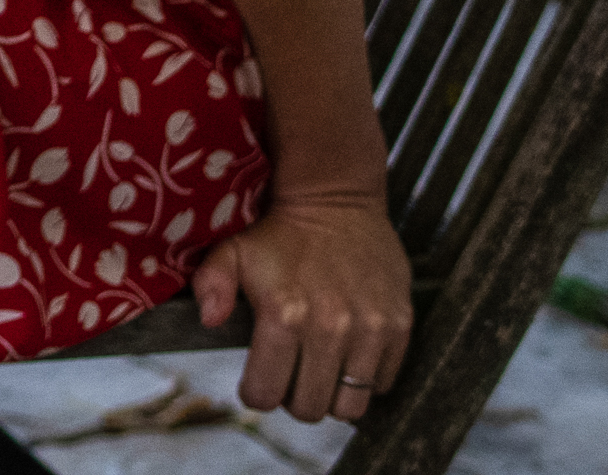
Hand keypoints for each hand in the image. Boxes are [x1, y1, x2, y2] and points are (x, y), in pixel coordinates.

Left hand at [189, 192, 414, 424]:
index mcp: (284, 314)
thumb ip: (211, 284)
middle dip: (292, 399)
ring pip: (350, 406)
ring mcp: (369, 329)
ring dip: (330, 396)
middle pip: (309, 408)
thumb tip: (208, 321)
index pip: (265, 393)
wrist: (335, 199)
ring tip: (319, 371)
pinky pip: (383, 383)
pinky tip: (348, 355)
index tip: (257, 382)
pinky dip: (364, 380)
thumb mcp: (232, 250)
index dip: (256, 393)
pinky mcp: (399, 325)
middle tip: (289, 376)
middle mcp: (330, 327)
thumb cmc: (277, 231)